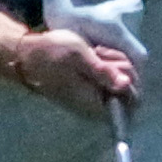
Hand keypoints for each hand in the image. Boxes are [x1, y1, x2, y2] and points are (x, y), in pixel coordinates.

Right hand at [26, 0, 145, 118]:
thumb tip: (126, 85)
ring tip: (96, 52)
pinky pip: (111, 81)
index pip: (134, 100)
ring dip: (115, 64)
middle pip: (131, 91)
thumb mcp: (80, 57)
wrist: (28, 55)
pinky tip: (96, 55)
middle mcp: (98, 108)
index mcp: (97, 104)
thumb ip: (104, 72)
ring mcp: (94, 101)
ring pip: (122, 84)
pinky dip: (108, 67)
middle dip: (122, 68)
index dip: (130, 78)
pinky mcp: (91, 92)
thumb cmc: (52, 54)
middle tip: (101, 53)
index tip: (110, 61)